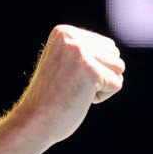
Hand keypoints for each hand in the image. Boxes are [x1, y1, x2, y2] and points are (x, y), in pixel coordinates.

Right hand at [9, 25, 124, 146]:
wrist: (33, 121)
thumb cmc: (51, 97)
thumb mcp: (65, 63)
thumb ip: (84, 51)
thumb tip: (114, 49)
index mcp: (64, 32)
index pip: (106, 45)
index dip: (94, 67)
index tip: (68, 77)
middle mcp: (71, 37)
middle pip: (114, 54)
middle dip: (101, 74)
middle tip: (73, 86)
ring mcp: (81, 53)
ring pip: (119, 67)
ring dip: (102, 85)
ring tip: (76, 91)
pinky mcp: (91, 72)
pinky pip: (117, 84)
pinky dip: (102, 96)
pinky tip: (80, 99)